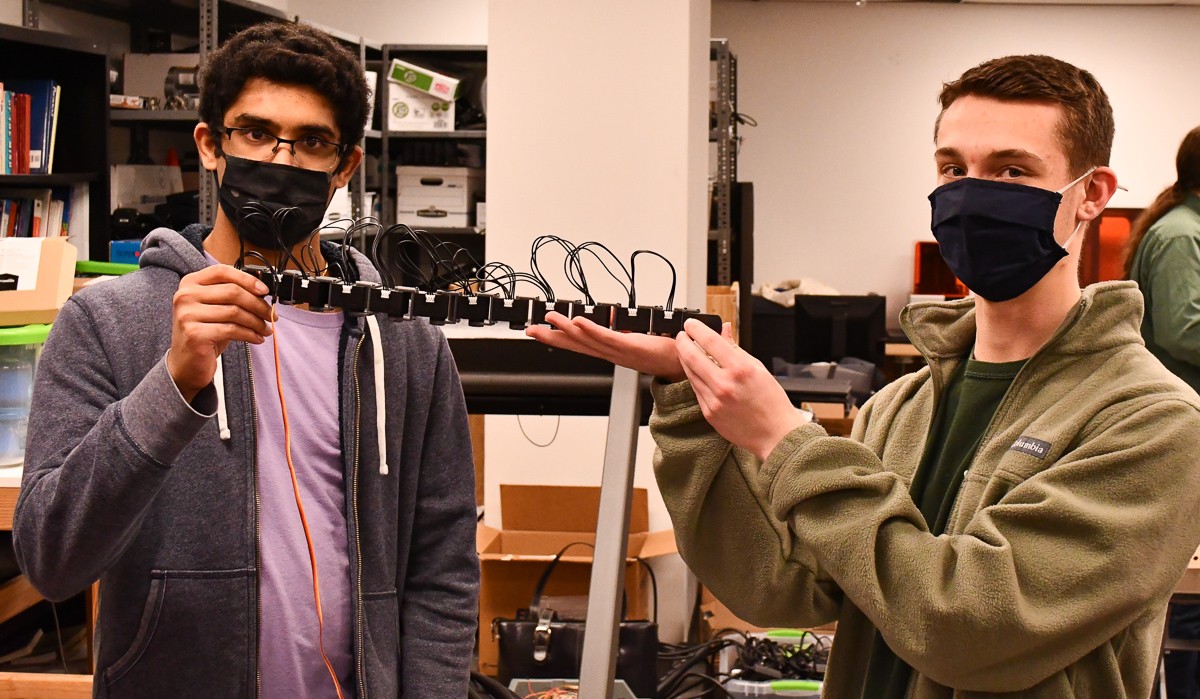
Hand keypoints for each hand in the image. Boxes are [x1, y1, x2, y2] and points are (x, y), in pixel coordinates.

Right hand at [168, 265, 273, 401]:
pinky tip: (257, 338)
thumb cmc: (205, 333)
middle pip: (233, 292)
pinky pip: (232, 330)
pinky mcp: (194, 333)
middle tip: (271, 315)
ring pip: (235, 311)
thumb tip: (262, 292)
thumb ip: (232, 296)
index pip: (222, 271)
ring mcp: (187, 314)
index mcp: (190, 283)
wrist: (186, 363)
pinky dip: (250, 334)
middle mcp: (185, 296)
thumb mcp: (216, 309)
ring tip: (266, 329)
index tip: (264, 291)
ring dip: (257, 322)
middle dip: (258, 304)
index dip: (247, 279)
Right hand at [525, 312, 685, 380]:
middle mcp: (612, 353)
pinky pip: (608, 339)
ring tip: (549, 319)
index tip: (541, 331)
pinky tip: (577, 323)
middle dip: (552, 337)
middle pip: (576, 344)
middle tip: (530, 329)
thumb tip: (612, 315)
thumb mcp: (638, 337)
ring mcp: (620, 351)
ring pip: (588, 341)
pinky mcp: (632, 347)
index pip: (580, 344)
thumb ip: (622, 328)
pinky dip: (592, 331)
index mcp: (612, 351)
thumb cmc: (667, 352)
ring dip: (567, 330)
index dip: (559, 338)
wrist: (686, 363)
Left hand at [676, 318, 809, 460]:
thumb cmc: (771, 401)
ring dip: (685, 359)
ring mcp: (714, 400)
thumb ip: (735, 348)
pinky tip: (697, 371)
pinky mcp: (709, 413)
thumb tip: (724, 330)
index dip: (697, 329)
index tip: (691, 324)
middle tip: (682, 335)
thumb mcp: (758, 368)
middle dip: (683, 342)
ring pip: (690, 373)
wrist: (775, 434)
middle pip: (692, 356)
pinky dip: (694, 377)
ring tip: (687, 351)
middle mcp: (725, 384)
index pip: (711, 341)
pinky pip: (696, 390)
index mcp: (740, 369)